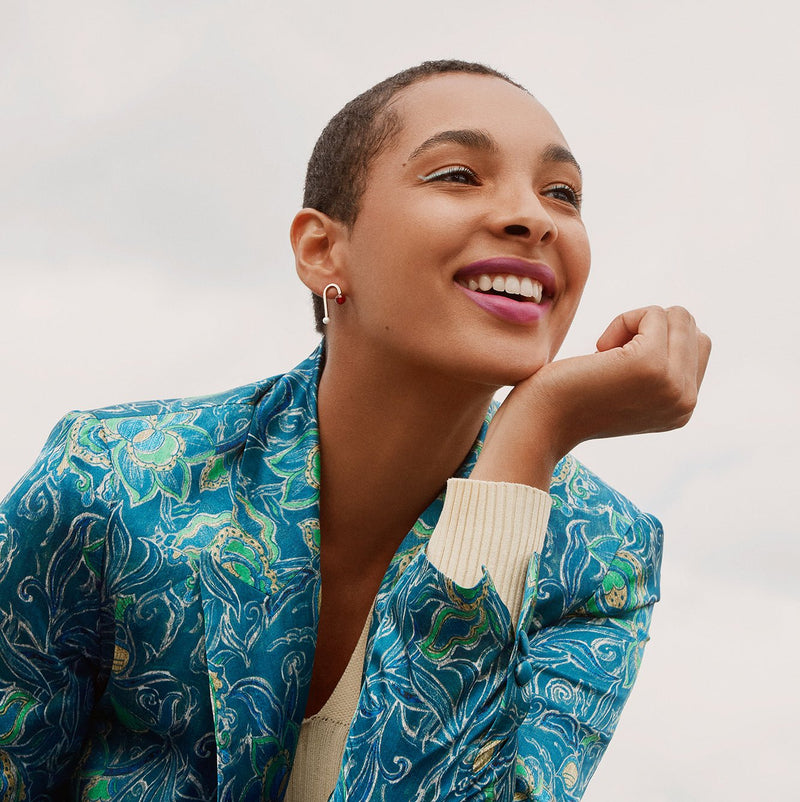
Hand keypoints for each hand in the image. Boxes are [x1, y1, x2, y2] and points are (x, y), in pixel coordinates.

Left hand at [471, 306, 711, 489]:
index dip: (657, 340)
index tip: (620, 364)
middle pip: (691, 327)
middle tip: (611, 356)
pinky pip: (654, 314)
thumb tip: (681, 323)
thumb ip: (661, 367)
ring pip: (677, 317)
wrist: (540, 422)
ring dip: (636, 323)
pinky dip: (622, 321)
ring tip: (606, 354)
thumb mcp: (629, 389)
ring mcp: (672, 384)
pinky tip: (599, 351)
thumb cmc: (571, 399)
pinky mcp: (651, 364)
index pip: (699, 345)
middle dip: (650, 327)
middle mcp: (686, 401)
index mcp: (683, 408)